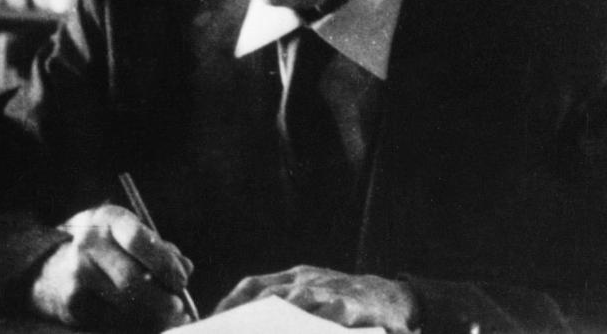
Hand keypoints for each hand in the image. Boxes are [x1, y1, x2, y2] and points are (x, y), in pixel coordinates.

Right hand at [29, 204, 194, 331]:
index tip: (181, 280)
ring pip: (125, 304)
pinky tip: (150, 324)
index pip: (137, 239)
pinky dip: (139, 326)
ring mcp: (77, 274)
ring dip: (155, 316)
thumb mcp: (131, 238)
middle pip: (132, 279)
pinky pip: (115, 321)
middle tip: (178, 306)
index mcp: (107, 219)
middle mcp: (88, 243)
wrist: (56, 271)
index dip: (164, 263)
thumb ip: (161, 251)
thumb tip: (185, 269)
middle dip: (162, 297)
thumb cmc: (109, 253)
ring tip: (171, 317)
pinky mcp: (74, 303)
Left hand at [216, 265, 417, 332]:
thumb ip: (283, 307)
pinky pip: (334, 313)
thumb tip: (240, 324)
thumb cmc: (343, 303)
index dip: (231, 302)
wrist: (392, 298)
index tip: (213, 320)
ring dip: (279, 319)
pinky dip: (320, 323)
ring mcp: (330, 290)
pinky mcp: (354, 304)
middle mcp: (308, 281)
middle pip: (271, 296)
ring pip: (300, 302)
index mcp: (293, 278)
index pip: (254, 285)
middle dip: (248, 316)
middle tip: (230, 331)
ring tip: (258, 332)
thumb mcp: (311, 299)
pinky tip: (311, 331)